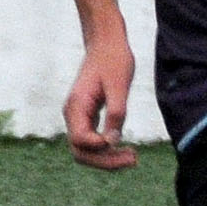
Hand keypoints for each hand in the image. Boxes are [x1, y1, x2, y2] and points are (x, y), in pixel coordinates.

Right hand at [65, 39, 137, 170]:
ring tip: (133, 158)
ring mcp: (78, 118)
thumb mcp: (119, 85)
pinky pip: (93, 143)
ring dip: (107, 159)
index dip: (100, 148)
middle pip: (81, 152)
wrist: (106, 44)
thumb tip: (113, 141)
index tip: (121, 142)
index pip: (81, 141)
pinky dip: (108, 150)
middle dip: (105, 161)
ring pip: (86, 151)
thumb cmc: (114, 60)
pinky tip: (126, 150)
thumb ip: (116, 113)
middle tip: (134, 160)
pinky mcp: (88, 118)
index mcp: (76, 106)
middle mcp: (73, 115)